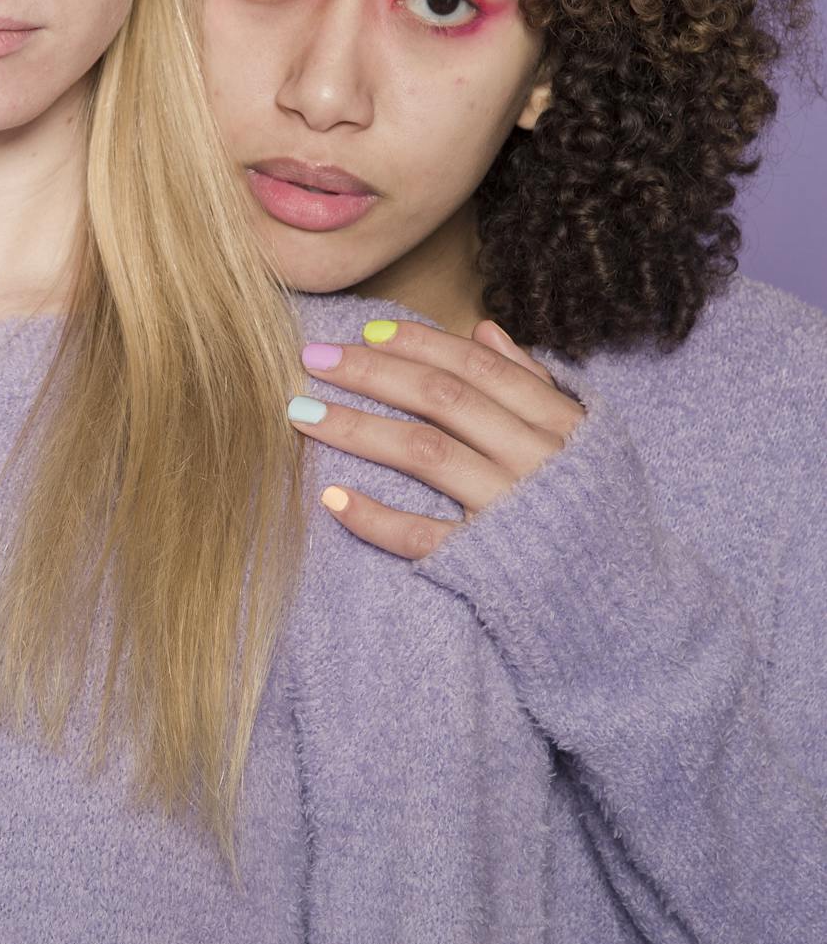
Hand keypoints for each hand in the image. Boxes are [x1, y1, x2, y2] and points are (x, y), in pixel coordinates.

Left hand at [288, 318, 585, 558]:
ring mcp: (513, 512)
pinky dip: (377, 518)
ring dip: (357, 429)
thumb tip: (484, 329)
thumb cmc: (602, 517)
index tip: (366, 331)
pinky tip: (332, 499)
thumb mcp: (588, 441)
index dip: (418, 345)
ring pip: (424, 454)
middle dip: (371, 373)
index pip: (477, 367)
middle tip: (313, 359)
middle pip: (441, 399)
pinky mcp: (491, 566)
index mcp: (560, 423)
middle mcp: (536, 459)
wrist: (640, 614)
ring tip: (302, 413)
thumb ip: (535, 384)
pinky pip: (424, 537)